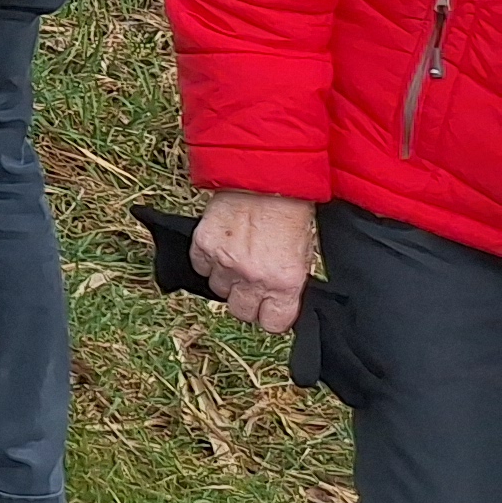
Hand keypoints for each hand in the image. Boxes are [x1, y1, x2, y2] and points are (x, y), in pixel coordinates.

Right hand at [195, 189, 317, 333]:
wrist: (265, 178)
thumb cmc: (289, 213)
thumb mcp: (302, 255)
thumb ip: (286, 283)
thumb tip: (275, 299)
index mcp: (284, 282)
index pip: (271, 323)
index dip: (270, 314)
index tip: (270, 306)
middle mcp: (253, 277)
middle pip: (240, 311)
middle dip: (246, 300)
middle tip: (251, 284)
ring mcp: (225, 262)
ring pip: (217, 290)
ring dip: (226, 278)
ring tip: (236, 259)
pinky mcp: (203, 244)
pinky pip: (200, 266)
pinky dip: (207, 260)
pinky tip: (221, 247)